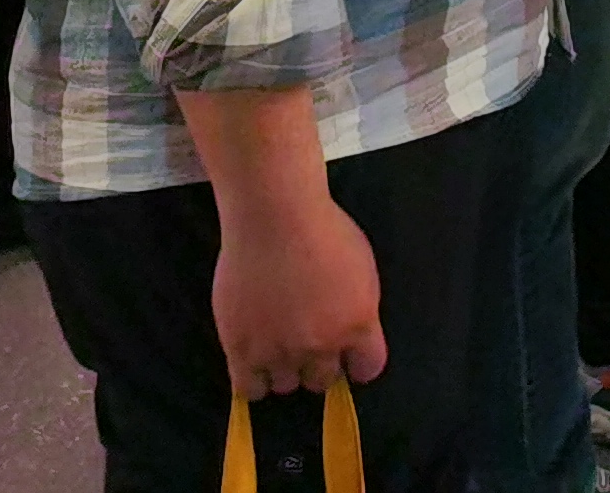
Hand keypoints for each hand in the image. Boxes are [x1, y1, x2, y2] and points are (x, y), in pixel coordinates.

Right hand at [210, 190, 385, 400]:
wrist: (275, 218)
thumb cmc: (323, 230)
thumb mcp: (362, 269)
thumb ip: (358, 309)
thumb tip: (350, 333)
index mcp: (359, 324)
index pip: (368, 369)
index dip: (357, 364)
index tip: (347, 356)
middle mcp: (322, 345)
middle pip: (323, 380)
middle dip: (317, 364)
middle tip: (305, 342)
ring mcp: (280, 351)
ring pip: (286, 385)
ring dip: (283, 370)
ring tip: (275, 344)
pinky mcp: (241, 350)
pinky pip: (248, 390)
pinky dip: (253, 382)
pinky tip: (253, 362)